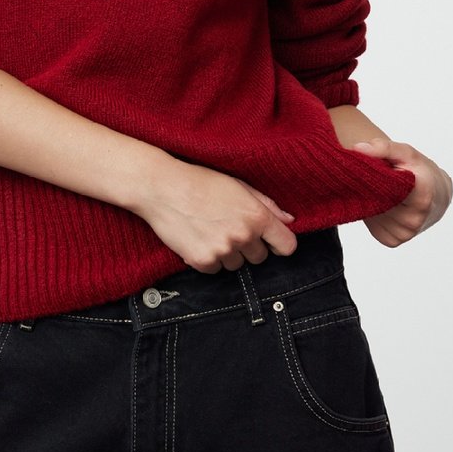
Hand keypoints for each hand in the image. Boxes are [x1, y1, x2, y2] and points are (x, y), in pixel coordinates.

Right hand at [135, 161, 297, 273]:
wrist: (163, 187)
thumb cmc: (200, 181)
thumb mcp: (238, 185)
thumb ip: (267, 204)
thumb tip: (289, 220)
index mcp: (257, 216)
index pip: (287, 245)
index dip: (280, 245)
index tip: (271, 243)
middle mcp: (244, 236)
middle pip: (260, 258)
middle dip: (249, 247)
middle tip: (228, 228)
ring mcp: (223, 251)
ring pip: (237, 265)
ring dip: (228, 254)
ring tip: (210, 231)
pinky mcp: (203, 261)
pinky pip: (215, 270)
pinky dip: (208, 259)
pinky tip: (197, 238)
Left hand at [353, 138, 452, 246]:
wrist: (437, 194)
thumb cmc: (420, 171)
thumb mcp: (406, 153)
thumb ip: (384, 148)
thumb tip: (359, 149)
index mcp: (422, 196)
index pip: (388, 187)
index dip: (376, 177)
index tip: (373, 169)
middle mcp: (415, 219)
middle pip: (378, 201)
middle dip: (372, 189)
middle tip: (373, 179)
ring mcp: (405, 233)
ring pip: (373, 214)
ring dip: (372, 203)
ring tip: (381, 193)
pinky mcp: (393, 241)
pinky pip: (374, 227)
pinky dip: (374, 215)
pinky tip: (381, 206)